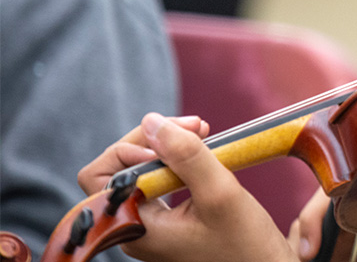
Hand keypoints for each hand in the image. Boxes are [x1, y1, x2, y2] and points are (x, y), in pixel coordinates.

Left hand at [78, 113, 296, 261]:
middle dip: (155, 139)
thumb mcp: (220, 193)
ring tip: (204, 133)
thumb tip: (151, 121)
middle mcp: (136, 228)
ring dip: (171, 146)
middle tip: (197, 126)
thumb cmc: (246, 245)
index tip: (174, 140)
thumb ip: (185, 156)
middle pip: (120, 168)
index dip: (130, 148)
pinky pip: (162, 182)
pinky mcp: (170, 221)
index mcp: (135, 228)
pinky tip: (206, 151)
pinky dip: (181, 161)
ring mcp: (152, 225)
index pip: (102, 175)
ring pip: (142, 171)